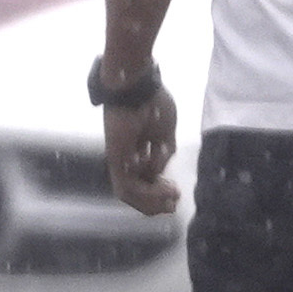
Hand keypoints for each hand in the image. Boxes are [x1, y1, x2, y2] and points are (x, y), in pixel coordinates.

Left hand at [103, 89, 180, 217]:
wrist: (137, 86)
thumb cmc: (153, 102)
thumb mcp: (166, 133)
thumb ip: (163, 155)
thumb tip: (159, 174)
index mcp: (138, 150)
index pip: (145, 179)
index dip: (160, 191)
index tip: (176, 193)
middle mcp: (127, 157)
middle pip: (136, 190)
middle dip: (155, 202)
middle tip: (173, 205)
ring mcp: (119, 158)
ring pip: (130, 193)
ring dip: (151, 201)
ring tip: (171, 199)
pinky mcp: (116, 158)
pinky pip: (125, 187)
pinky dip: (145, 194)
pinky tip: (164, 190)